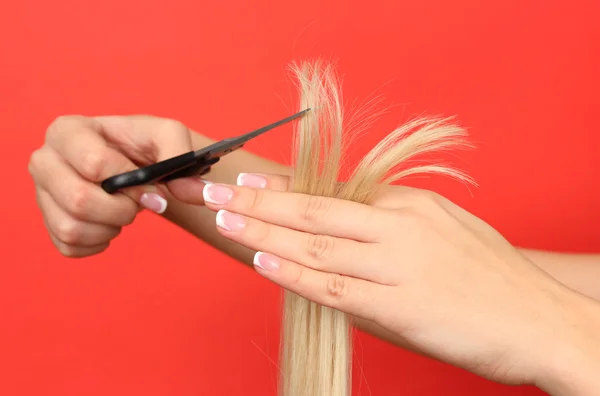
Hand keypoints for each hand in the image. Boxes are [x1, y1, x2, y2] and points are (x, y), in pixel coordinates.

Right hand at [28, 115, 207, 257]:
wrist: (135, 164)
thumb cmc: (144, 145)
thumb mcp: (167, 134)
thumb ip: (180, 153)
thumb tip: (194, 192)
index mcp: (67, 131)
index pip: (94, 164)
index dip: (130, 182)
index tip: (149, 184)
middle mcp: (44, 160)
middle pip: (78, 200)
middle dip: (120, 209)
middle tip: (136, 202)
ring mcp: (41, 194)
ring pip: (71, 229)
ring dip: (110, 227)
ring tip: (123, 212)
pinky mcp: (49, 223)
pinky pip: (69, 247)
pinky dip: (99, 242)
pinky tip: (110, 225)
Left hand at [201, 173, 599, 392]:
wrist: (539, 320)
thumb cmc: (489, 278)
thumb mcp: (443, 230)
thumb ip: (391, 229)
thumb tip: (342, 235)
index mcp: (409, 204)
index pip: (332, 191)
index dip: (284, 187)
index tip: (248, 180)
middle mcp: (401, 226)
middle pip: (315, 209)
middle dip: (259, 199)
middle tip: (214, 189)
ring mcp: (400, 264)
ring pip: (317, 243)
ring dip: (265, 230)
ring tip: (226, 218)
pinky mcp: (402, 306)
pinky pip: (335, 286)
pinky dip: (295, 272)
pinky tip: (265, 260)